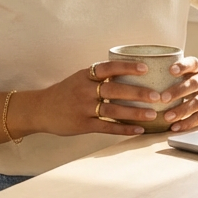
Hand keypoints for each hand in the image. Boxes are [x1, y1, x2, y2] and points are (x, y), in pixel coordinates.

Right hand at [30, 60, 165, 137]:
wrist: (41, 109)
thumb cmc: (66, 92)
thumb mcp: (80, 78)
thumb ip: (100, 77)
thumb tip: (130, 73)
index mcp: (86, 75)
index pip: (108, 68)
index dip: (127, 67)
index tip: (145, 68)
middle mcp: (84, 90)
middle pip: (114, 90)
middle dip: (137, 93)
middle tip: (157, 96)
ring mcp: (83, 108)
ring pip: (113, 111)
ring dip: (134, 113)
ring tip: (152, 114)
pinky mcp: (82, 125)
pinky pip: (106, 127)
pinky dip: (123, 129)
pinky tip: (138, 130)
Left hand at [159, 57, 197, 131]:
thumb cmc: (194, 81)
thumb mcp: (187, 73)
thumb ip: (169, 73)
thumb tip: (135, 74)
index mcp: (197, 69)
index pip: (192, 64)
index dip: (182, 66)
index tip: (170, 70)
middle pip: (194, 84)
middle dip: (178, 91)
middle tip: (163, 98)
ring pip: (197, 102)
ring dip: (181, 110)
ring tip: (167, 117)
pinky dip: (187, 123)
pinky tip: (175, 127)